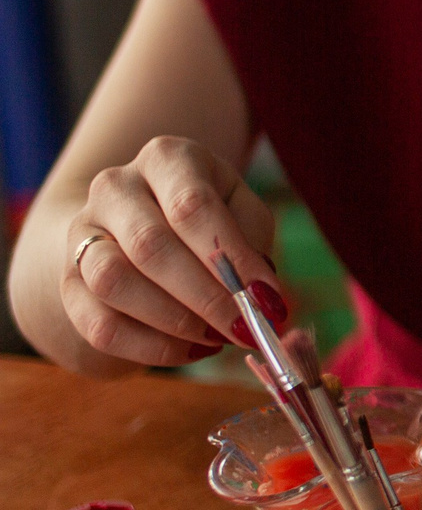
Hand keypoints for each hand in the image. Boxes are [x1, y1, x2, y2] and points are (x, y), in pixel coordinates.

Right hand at [59, 136, 284, 366]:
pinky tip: (188, 350)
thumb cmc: (205, 216)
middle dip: (205, 296)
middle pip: (151, 245)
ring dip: (173, 321)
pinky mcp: (68, 281)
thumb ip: (253, 242)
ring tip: (216, 337)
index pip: (192, 205)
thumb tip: (263, 297)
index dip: (230, 257)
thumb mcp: (239, 209)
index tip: (266, 298)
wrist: (134, 224)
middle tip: (244, 328)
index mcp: (166, 159)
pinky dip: (148, 346)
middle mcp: (114, 187)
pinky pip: (98, 323)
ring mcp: (82, 232)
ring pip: (114, 282)